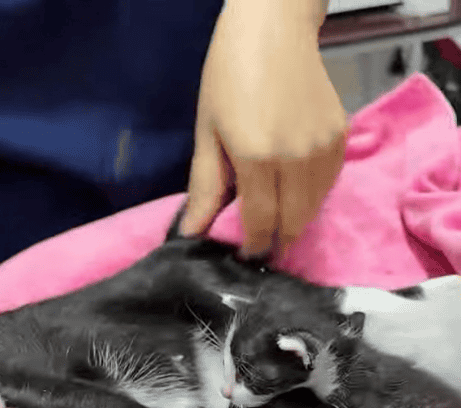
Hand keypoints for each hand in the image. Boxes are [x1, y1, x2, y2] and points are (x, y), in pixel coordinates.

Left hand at [180, 0, 346, 257]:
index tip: (241, 255)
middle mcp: (297, 159)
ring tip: (273, 220)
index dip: (251, 248)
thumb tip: (193, 235)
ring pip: (312, 210)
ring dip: (293, 222)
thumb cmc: (229, 76)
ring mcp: (324, 149)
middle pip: (292, 225)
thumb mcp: (207, 133)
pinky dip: (309, 197)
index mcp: (258, 158)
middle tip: (257, 245)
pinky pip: (327, 186)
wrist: (274, 25)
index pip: (260, 225)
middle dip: (274, 242)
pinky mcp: (340, 138)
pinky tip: (291, 190)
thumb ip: (205, 188)